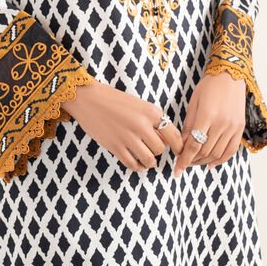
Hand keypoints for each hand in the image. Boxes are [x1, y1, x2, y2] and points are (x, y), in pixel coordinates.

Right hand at [62, 80, 184, 172]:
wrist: (88, 98)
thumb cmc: (114, 100)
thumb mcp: (138, 105)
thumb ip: (152, 121)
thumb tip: (166, 141)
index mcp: (151, 111)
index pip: (173, 134)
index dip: (177, 146)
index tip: (177, 151)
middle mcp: (142, 124)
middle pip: (161, 149)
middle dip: (158, 151)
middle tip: (153, 149)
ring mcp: (128, 137)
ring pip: (149, 159)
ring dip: (149, 162)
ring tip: (147, 160)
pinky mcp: (115, 146)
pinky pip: (132, 164)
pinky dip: (137, 166)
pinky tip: (136, 163)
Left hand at [173, 71, 245, 177]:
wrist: (230, 75)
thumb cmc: (209, 86)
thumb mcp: (194, 103)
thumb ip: (188, 126)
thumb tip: (181, 145)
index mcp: (207, 116)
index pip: (194, 145)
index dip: (184, 159)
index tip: (177, 169)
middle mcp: (222, 124)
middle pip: (205, 151)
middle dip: (192, 161)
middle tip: (183, 164)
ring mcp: (233, 127)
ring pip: (217, 154)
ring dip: (204, 161)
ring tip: (194, 163)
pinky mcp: (240, 128)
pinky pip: (231, 150)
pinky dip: (220, 160)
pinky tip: (210, 163)